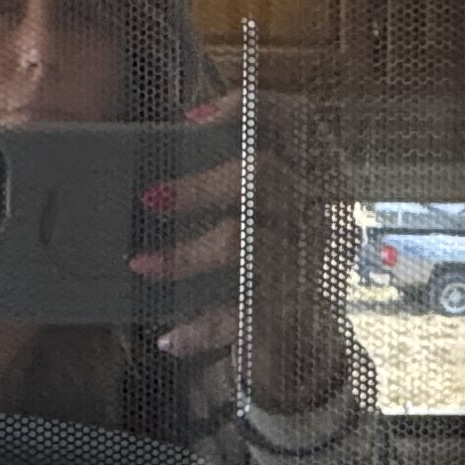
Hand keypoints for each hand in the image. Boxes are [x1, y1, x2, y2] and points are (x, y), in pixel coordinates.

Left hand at [128, 91, 352, 403]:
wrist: (310, 355)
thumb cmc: (271, 273)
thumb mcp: (262, 221)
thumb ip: (231, 184)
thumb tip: (161, 150)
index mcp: (317, 179)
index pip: (299, 121)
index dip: (250, 108)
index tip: (191, 119)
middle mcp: (323, 216)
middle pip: (265, 175)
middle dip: (199, 185)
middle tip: (149, 198)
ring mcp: (312, 267)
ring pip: (243, 241)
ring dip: (184, 255)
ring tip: (141, 266)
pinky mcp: (293, 316)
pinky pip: (236, 312)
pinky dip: (198, 327)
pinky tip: (169, 339)